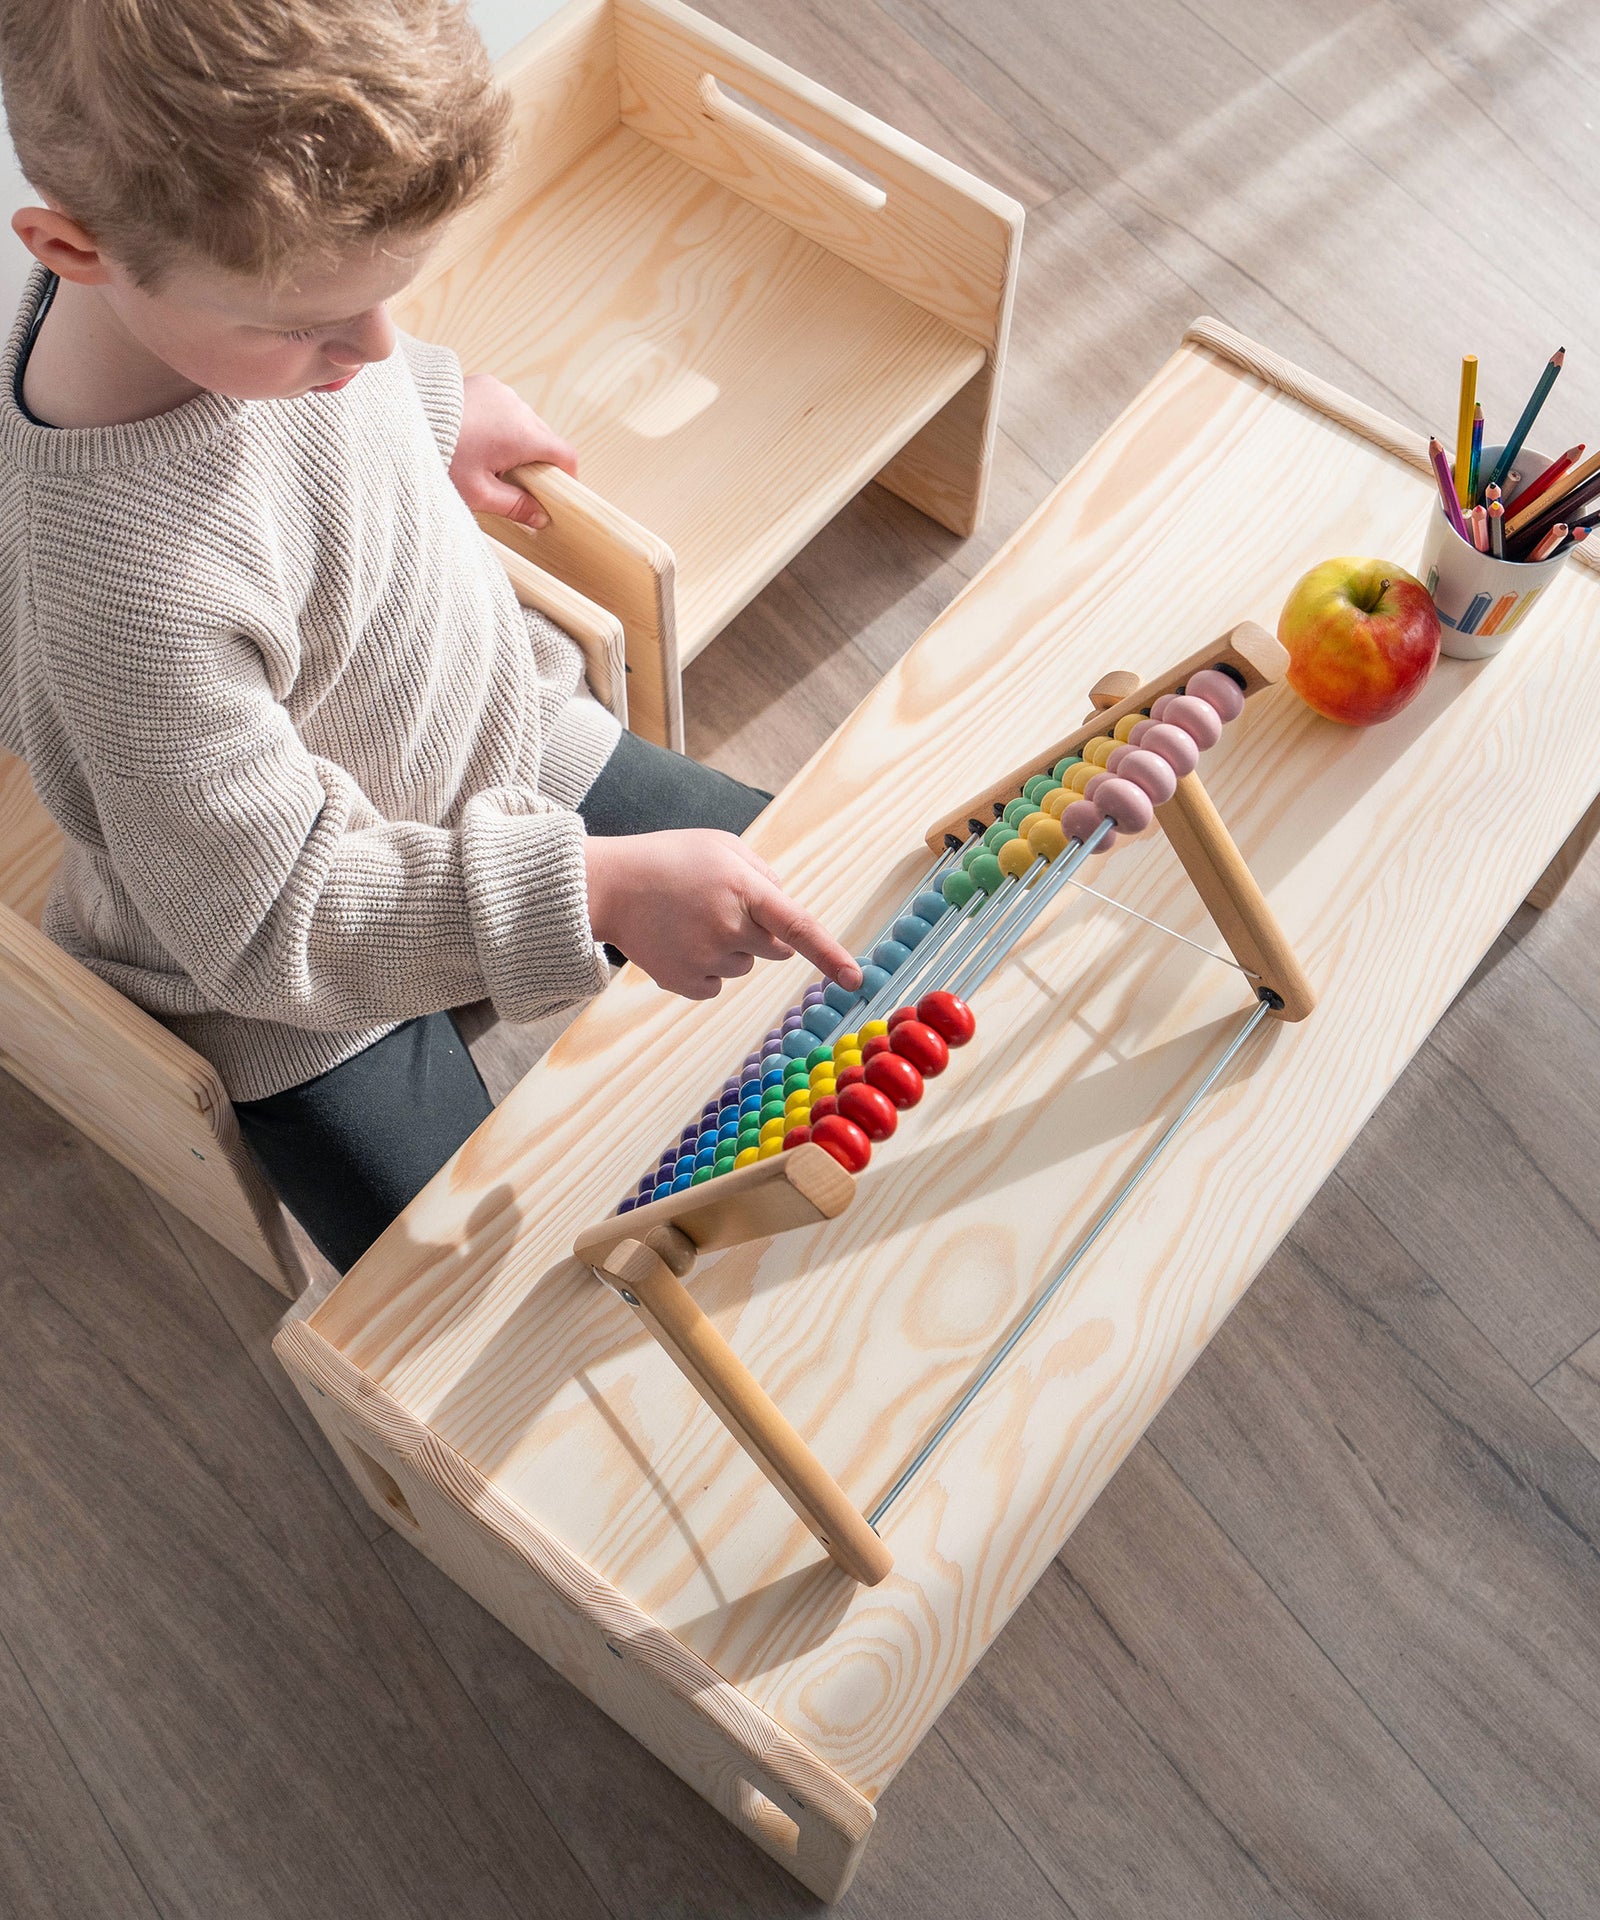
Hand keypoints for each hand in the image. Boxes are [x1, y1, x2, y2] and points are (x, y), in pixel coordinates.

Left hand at [449, 372, 575, 527]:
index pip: (566, 455)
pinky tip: (479, 439)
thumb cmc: (439, 459)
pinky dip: (502, 424)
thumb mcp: (479, 494)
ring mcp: (502, 391)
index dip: (566, 477)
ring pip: (527, 423)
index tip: (556, 493)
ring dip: (518, 442)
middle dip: (537, 462)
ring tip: (489, 460)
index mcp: (522, 435)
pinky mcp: (486, 384)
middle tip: (513, 483)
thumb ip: (516, 506)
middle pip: (546, 439)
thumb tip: (541, 518)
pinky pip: (506, 408)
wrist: (399, 423)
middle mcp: (518, 407)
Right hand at [584, 831, 862, 1001]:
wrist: (608, 886)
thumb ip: (763, 873)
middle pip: (775, 948)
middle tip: (719, 906)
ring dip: (728, 948)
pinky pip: (715, 985)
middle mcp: (728, 928)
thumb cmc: (670, 859)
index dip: (830, 954)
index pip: (798, 926)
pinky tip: (678, 942)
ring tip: (689, 919)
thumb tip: (785, 908)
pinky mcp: (684, 983)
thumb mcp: (722, 846)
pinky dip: (704, 969)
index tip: (856, 980)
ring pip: (744, 966)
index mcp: (743, 889)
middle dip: (761, 932)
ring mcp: (705, 958)